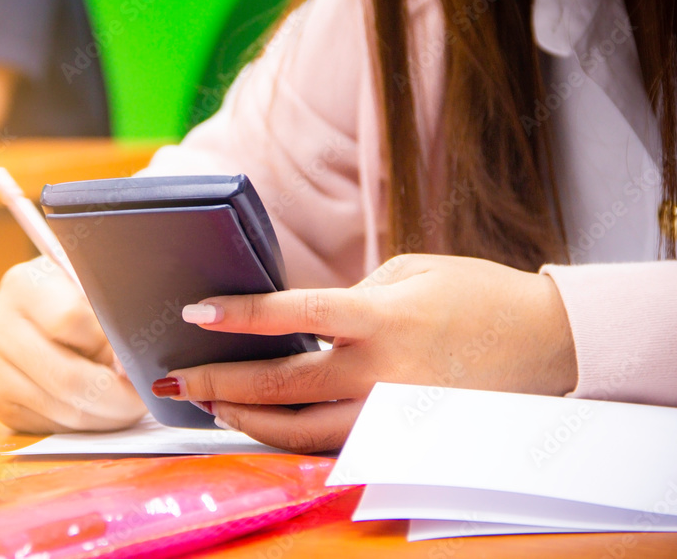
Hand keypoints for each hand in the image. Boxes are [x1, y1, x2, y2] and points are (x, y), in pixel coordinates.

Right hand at [0, 257, 145, 432]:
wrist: (39, 308)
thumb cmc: (78, 294)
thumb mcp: (95, 286)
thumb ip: (114, 314)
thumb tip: (132, 368)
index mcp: (24, 284)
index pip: (71, 320)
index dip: (110, 343)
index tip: (136, 354)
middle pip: (66, 376)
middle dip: (117, 396)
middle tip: (145, 397)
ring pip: (62, 409)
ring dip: (106, 417)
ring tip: (130, 404)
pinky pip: (50, 427)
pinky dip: (84, 425)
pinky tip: (100, 410)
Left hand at [152, 254, 576, 452]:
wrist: (546, 343)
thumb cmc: (475, 295)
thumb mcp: (407, 272)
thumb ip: (348, 300)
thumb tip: (298, 328)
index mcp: (378, 317)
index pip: (291, 316)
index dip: (238, 316)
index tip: (194, 313)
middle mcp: (379, 372)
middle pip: (280, 387)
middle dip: (216, 383)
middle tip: (173, 378)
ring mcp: (390, 414)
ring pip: (298, 432)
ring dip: (243, 420)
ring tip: (206, 404)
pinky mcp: (401, 440)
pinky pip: (332, 447)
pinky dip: (289, 438)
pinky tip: (261, 424)